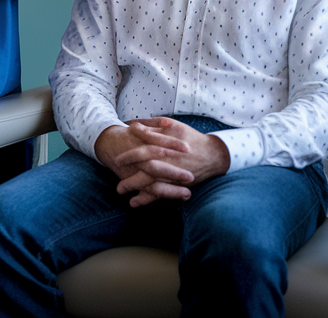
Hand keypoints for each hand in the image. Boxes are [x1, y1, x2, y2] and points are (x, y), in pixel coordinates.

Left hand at [97, 118, 230, 207]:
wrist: (212, 154)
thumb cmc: (189, 138)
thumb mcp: (172, 126)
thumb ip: (152, 126)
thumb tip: (133, 125)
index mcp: (166, 145)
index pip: (143, 149)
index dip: (129, 154)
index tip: (117, 159)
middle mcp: (169, 160)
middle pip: (145, 168)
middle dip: (129, 174)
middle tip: (116, 175)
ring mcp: (173, 174)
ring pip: (150, 183)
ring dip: (134, 187)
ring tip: (120, 190)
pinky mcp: (178, 184)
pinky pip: (160, 193)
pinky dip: (147, 199)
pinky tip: (134, 202)